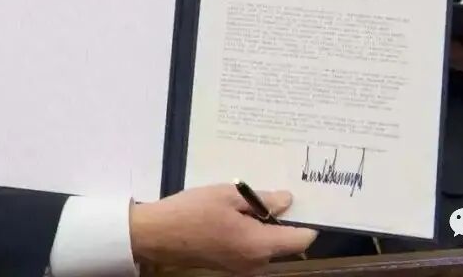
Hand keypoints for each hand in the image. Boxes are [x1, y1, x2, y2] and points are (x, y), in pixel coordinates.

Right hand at [129, 183, 317, 274]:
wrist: (156, 235)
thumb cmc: (192, 212)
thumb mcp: (228, 196)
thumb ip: (262, 200)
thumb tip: (287, 201)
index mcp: (259, 245)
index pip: (301, 240)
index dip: (306, 221)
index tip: (303, 202)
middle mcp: (256, 263)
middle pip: (285, 243)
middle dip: (281, 220)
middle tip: (268, 194)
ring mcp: (242, 269)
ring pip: (268, 246)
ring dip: (263, 226)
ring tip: (245, 201)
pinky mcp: (230, 267)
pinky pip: (252, 250)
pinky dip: (250, 234)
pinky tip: (233, 215)